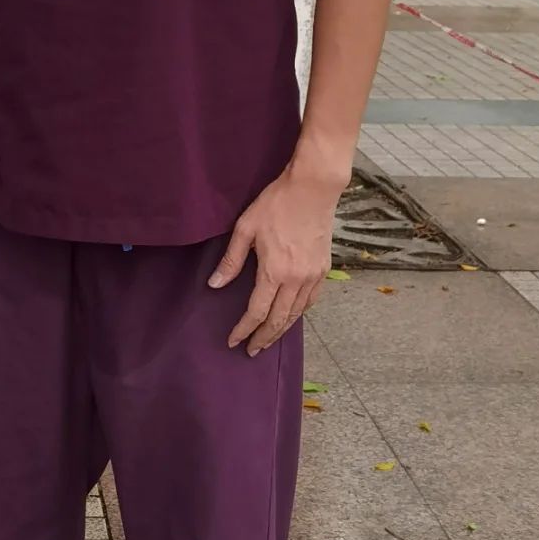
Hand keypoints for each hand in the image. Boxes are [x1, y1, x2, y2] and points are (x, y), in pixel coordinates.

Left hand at [209, 167, 340, 355]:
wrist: (313, 189)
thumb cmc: (276, 204)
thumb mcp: (246, 228)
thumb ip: (231, 260)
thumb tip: (214, 285)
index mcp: (274, 271)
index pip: (257, 312)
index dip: (244, 330)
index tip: (234, 341)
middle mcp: (296, 280)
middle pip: (278, 320)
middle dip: (263, 338)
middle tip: (251, 350)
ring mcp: (313, 276)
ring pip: (296, 314)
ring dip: (281, 330)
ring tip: (268, 339)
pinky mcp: (323, 269)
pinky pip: (311, 301)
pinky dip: (299, 314)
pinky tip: (291, 316)